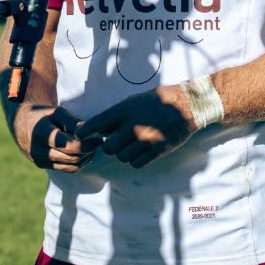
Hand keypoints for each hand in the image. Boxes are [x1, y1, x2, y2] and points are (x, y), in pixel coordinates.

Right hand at [15, 104, 100, 173]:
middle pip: (71, 157)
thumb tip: (90, 131)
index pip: (69, 145)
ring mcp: (39, 160)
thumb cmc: (42, 114)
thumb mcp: (57, 112)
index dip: (87, 144)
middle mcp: (38, 150)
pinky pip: (65, 169)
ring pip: (70, 166)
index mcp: (42, 133)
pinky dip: (77, 163)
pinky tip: (83, 154)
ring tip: (92, 147)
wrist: (21, 123)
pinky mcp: (42, 166)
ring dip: (85, 159)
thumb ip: (73, 122)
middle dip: (88, 151)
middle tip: (99, 142)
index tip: (99, 138)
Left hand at [76, 85, 194, 168]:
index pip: (96, 124)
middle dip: (111, 145)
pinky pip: (136, 163)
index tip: (80, 135)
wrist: (185, 106)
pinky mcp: (156, 151)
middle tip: (118, 139)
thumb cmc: (156, 101)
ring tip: (134, 142)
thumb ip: (116, 115)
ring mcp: (144, 140)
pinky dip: (136, 159)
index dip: (85, 132)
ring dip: (125, 152)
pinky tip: (142, 149)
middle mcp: (132, 126)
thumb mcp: (133, 101)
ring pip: (122, 157)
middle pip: (108, 148)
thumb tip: (99, 128)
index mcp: (124, 111)